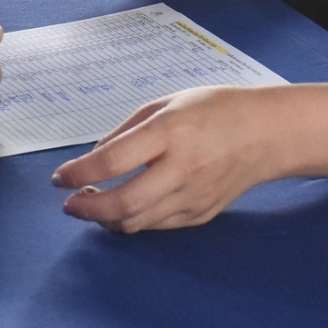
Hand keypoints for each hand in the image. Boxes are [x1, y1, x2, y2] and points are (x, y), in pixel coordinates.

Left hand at [52, 86, 289, 231]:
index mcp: (171, 131)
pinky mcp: (201, 214)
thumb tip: (94, 157)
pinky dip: (134, 220)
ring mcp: (194, 196)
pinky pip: (158, 225)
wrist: (268, 134)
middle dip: (87, 208)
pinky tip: (124, 208)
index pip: (113, 160)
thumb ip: (127, 130)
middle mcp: (182, 168)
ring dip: (106, 218)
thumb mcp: (168, 102)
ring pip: (137, 222)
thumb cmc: (216, 109)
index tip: (59, 177)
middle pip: (123, 202)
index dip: (78, 172)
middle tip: (69, 204)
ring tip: (92, 206)